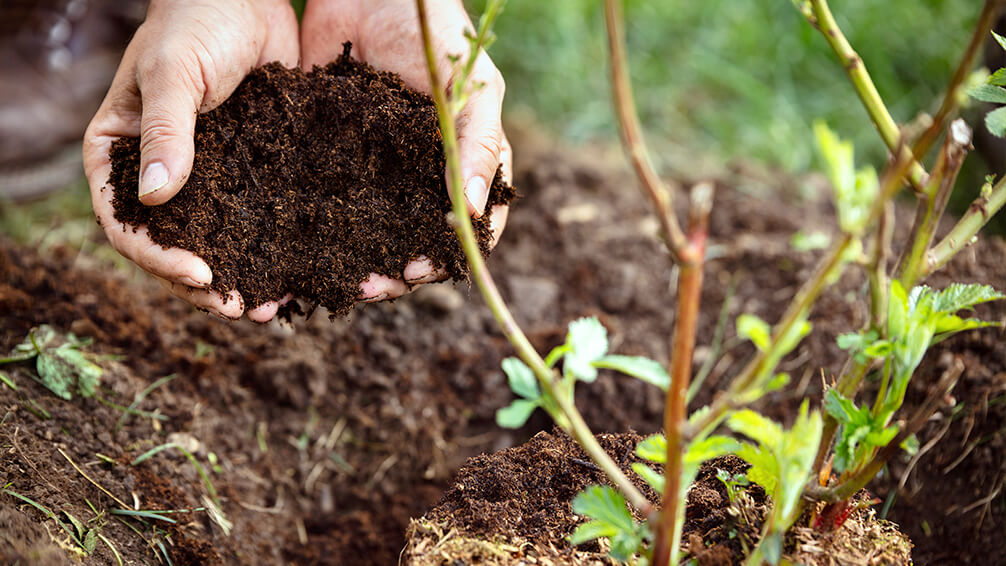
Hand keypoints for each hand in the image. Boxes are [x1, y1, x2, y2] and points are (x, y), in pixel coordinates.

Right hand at [83, 0, 298, 320]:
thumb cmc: (195, 22)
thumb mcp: (173, 74)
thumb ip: (165, 132)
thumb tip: (156, 198)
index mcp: (122, 155)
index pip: (125, 223)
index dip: (157, 258)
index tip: (200, 275)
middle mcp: (161, 174)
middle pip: (171, 245)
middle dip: (202, 285)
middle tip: (241, 309)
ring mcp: (206, 177)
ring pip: (216, 240)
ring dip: (240, 276)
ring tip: (272, 307)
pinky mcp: (248, 171)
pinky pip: (255, 218)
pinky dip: (271, 247)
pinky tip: (298, 271)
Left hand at [301, 0, 511, 301]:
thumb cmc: (439, 35)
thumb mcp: (473, 89)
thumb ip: (481, 146)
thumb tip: (477, 213)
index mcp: (462, 167)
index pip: (466, 229)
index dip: (447, 258)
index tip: (419, 270)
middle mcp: (419, 178)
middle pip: (412, 242)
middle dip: (394, 273)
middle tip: (368, 288)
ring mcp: (375, 171)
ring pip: (368, 231)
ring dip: (354, 262)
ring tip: (333, 282)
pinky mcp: (331, 156)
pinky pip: (324, 200)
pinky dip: (313, 229)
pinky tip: (295, 250)